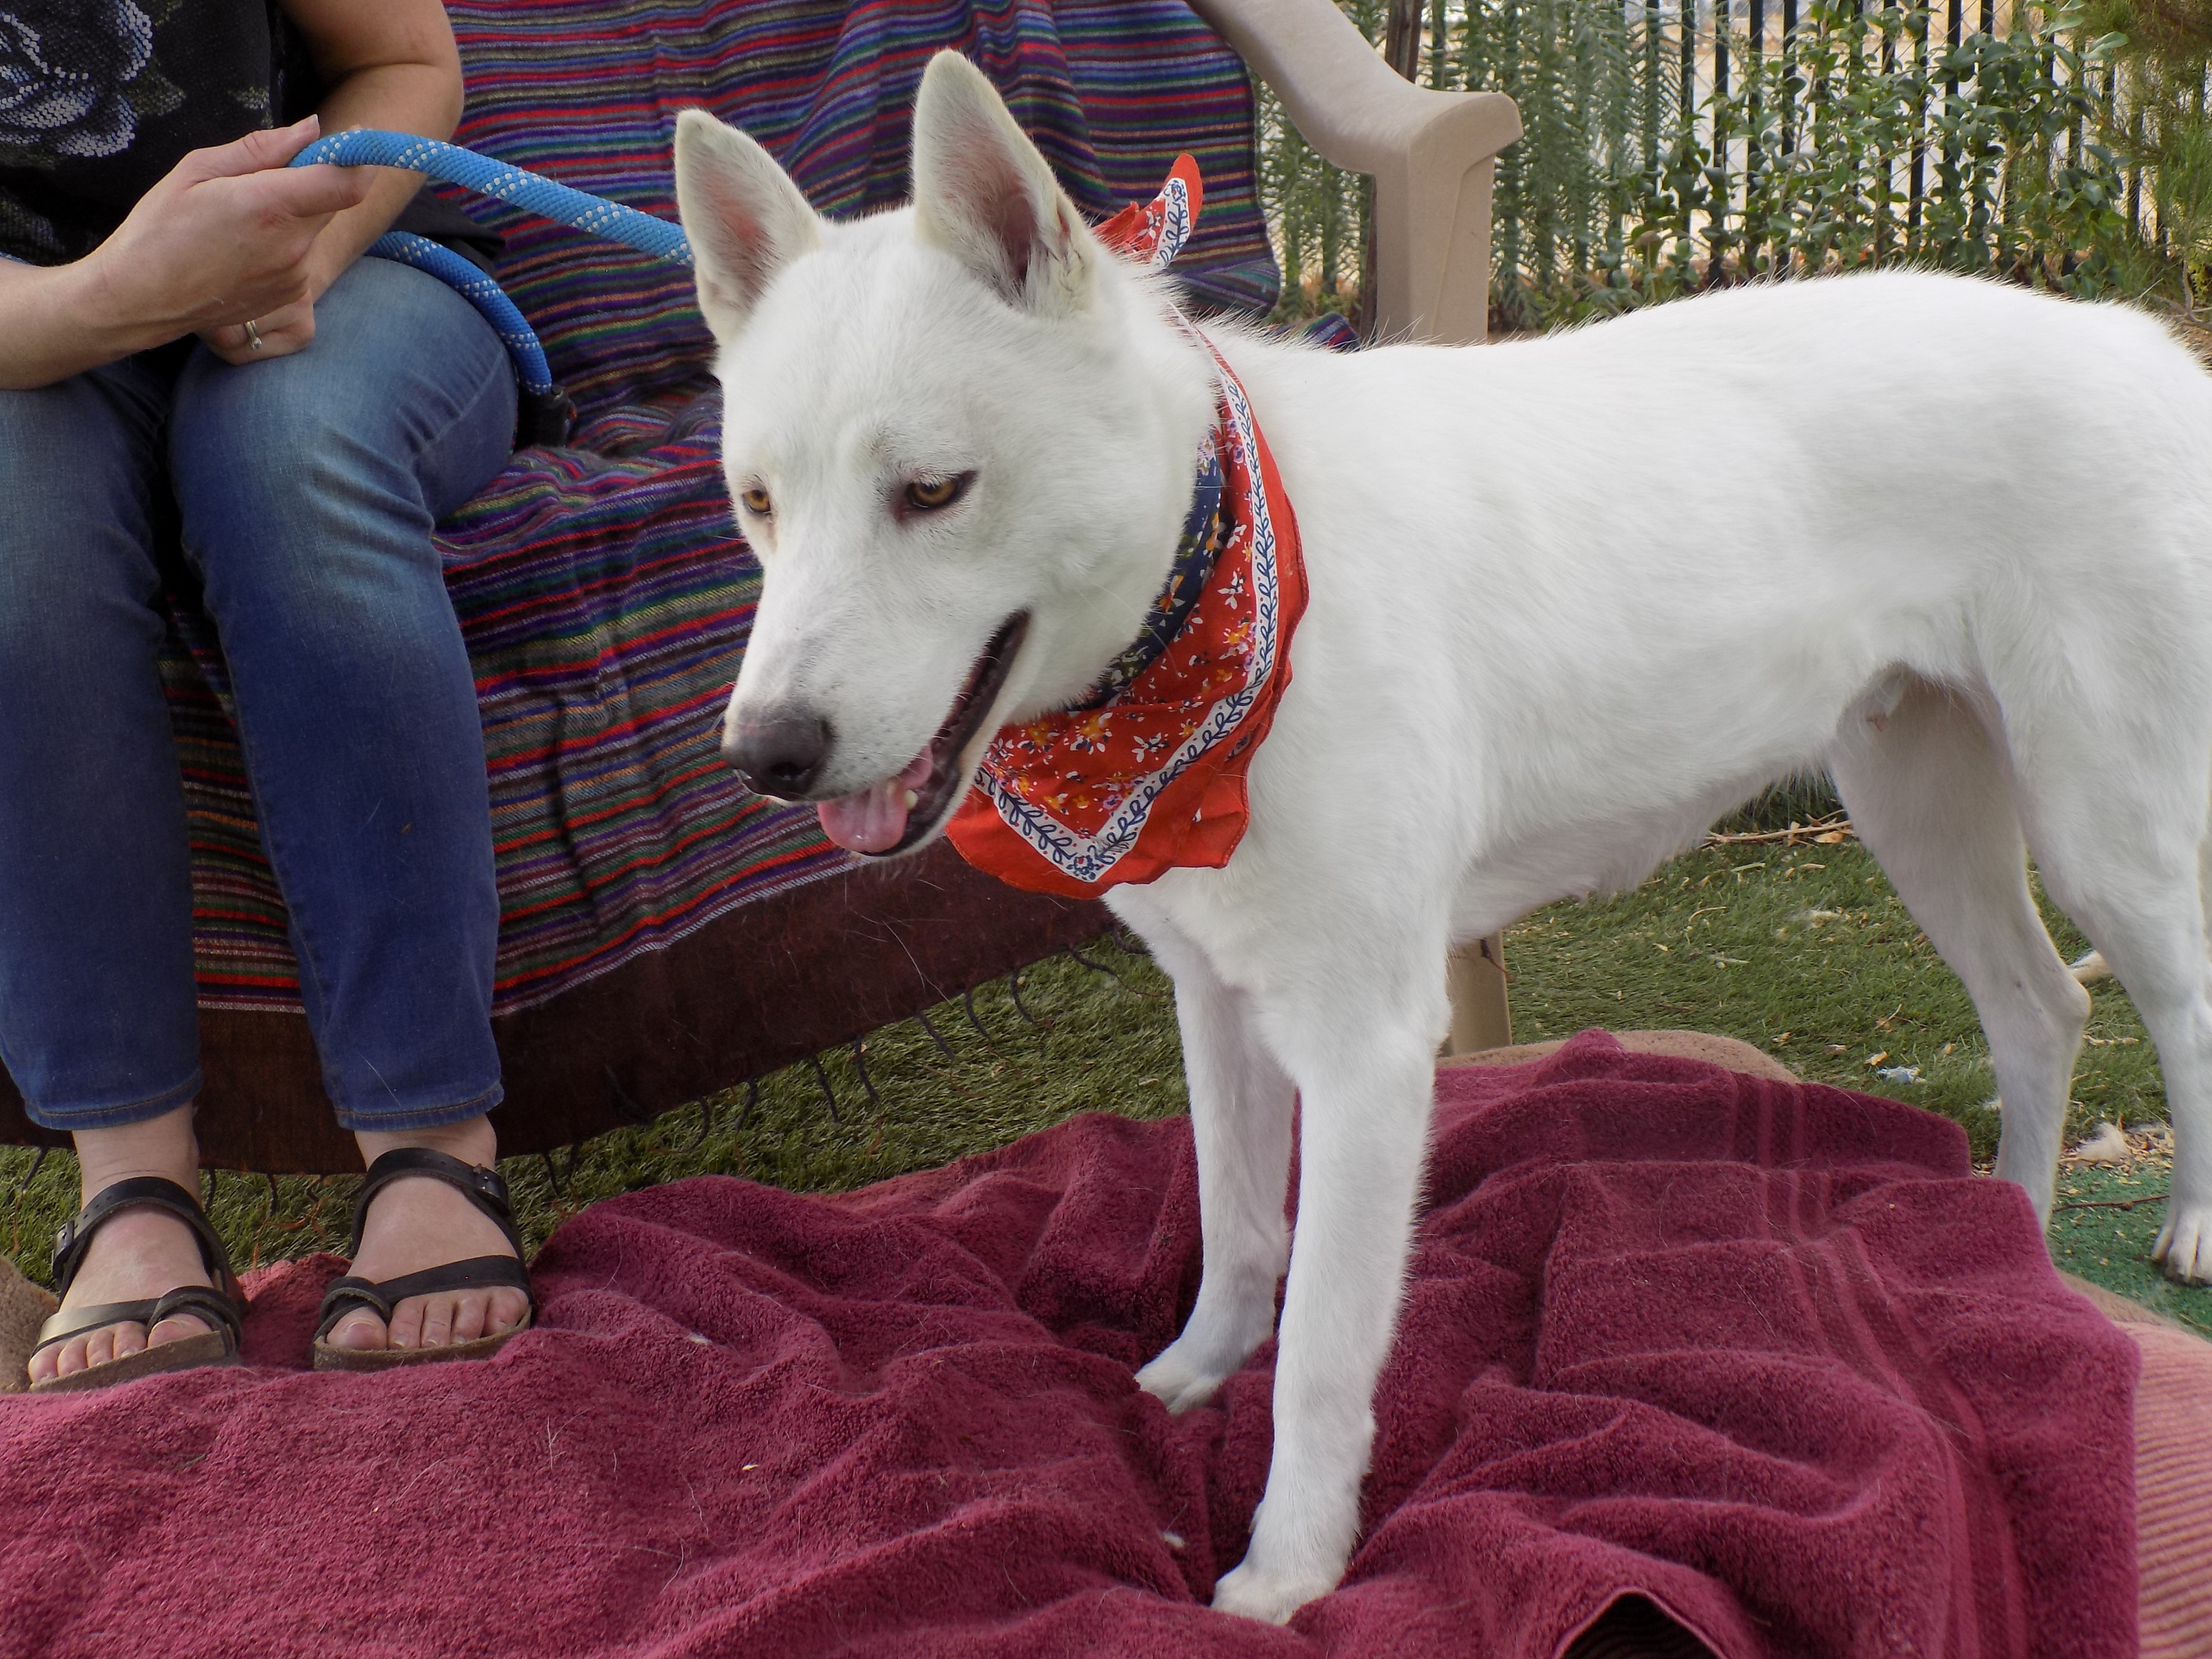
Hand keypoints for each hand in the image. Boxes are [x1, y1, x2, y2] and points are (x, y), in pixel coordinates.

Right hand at [74, 115, 368, 352]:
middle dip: (313, 180)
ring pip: (314, 228)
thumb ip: (262, 149)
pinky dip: (284, 242)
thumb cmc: (159, 229)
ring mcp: (296, 276)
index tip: (351, 140)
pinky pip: (302, 256)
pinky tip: (240, 247)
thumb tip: (313, 129)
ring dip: (293, 214)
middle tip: (266, 177)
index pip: (346, 183)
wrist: (142, 299)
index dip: (359, 158)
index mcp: (270, 208)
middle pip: (332, 200)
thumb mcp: (198, 171)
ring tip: (238, 220)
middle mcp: (293, 246)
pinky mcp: (292, 296)